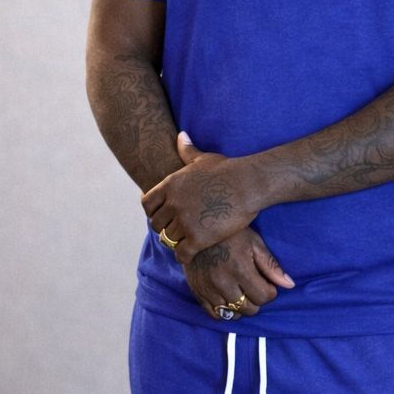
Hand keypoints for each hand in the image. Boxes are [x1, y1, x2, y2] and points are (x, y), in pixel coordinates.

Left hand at [140, 132, 262, 263]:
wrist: (247, 185)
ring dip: (175, 243)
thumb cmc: (228, 170)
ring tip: (185, 243)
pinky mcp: (197, 238)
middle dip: (165, 229)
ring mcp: (184, 222)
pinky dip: (185, 256)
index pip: (147, 204)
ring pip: (168, 240)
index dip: (153, 212)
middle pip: (156, 225)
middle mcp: (172, 204)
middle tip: (176, 232)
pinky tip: (192, 255)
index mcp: (170, 186)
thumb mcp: (204, 158)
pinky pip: (181, 254)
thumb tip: (181, 136)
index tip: (164, 216)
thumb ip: (187, 151)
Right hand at [182, 226, 295, 320]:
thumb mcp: (254, 243)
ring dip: (240, 307)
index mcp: (240, 269)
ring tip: (240, 292)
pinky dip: (224, 311)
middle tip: (253, 287)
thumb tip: (289, 285)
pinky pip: (214, 314)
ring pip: (232, 315)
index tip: (266, 283)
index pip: (264, 297)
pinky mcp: (197, 292)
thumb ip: (271, 265)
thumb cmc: (230, 234)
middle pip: (249, 309)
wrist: (196, 227)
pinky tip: (228, 299)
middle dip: (256, 300)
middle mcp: (223, 282)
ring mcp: (208, 289)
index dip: (270, 291)